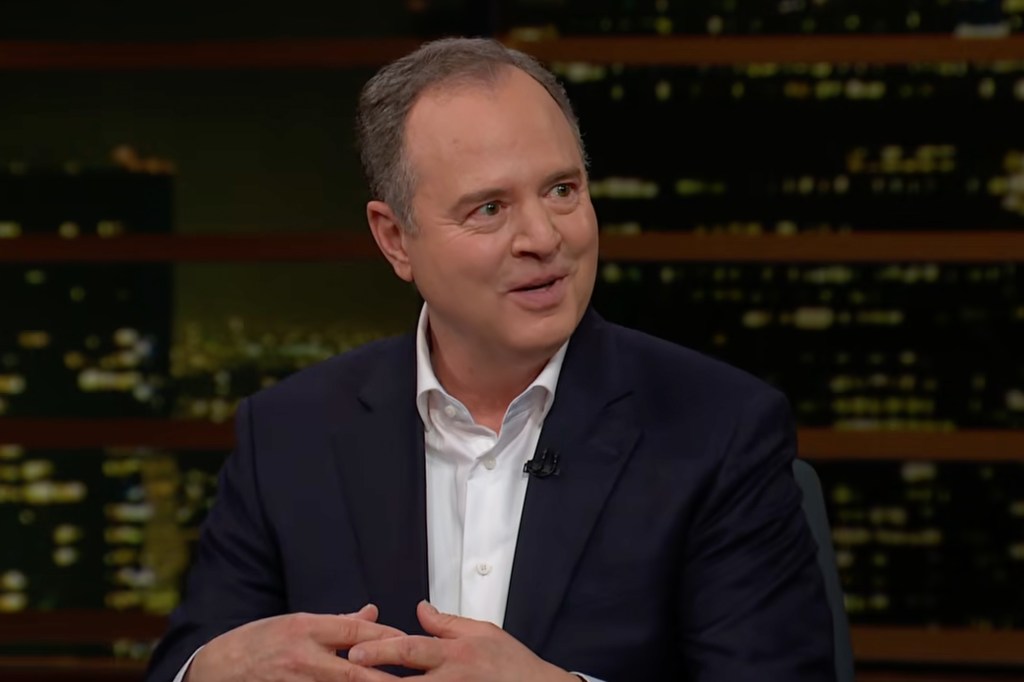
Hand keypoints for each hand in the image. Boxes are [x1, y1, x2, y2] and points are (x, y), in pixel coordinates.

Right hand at [185, 604, 404, 681]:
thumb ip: (336, 623)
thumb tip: (370, 613)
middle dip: (386, 678)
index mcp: (306, 628)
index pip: (355, 632)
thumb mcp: (295, 622)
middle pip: (354, 672)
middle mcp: (302, 657)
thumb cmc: (257, 642)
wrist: (216, 670)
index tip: (409, 644)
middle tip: (414, 679)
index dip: (385, 638)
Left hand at [347, 601, 578, 681]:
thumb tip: (421, 610)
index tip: (357, 650)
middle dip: (374, 679)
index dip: (381, 649)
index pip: (411, 649)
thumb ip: (448, 623)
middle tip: (349, 672)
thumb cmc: (512, 664)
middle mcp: (451, 680)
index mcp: (455, 654)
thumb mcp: (483, 631)